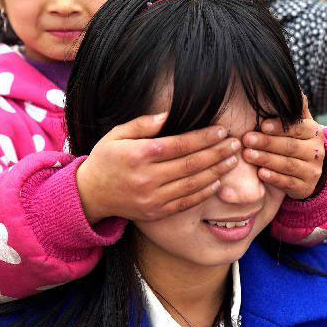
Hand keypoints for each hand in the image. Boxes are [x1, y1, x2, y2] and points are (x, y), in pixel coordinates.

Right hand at [76, 113, 240, 222]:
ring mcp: (152, 197)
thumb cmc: (106, 158)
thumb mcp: (117, 134)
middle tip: (236, 144)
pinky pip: (185, 203)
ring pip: (192, 184)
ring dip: (216, 172)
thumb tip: (168, 113)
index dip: (204, 137)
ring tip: (233, 161)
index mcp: (139, 154)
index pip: (179, 144)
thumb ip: (143, 123)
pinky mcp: (156, 213)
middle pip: (190, 164)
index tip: (222, 130)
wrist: (90, 194)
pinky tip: (218, 182)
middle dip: (217, 153)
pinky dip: (203, 193)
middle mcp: (147, 177)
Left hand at [241, 97, 324, 199]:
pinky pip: (289, 183)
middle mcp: (316, 150)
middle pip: (290, 146)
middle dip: (267, 143)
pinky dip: (274, 178)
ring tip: (248, 155)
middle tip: (246, 139)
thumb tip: (289, 83)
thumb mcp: (298, 124)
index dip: (280, 126)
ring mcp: (312, 170)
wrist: (310, 172)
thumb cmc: (296, 141)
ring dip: (267, 159)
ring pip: (288, 165)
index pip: (298, 127)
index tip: (262, 124)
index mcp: (314, 131)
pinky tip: (260, 174)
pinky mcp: (306, 187)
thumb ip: (294, 107)